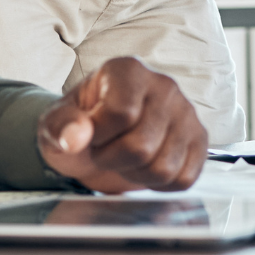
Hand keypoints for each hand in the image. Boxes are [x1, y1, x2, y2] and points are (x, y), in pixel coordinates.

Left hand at [38, 57, 207, 191]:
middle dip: (114, 159)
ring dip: (136, 174)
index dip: (98, 137)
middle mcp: (164, 86)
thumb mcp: (55, 123)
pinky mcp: (199, 139)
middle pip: (141, 146)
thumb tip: (75, 138)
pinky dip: (159, 184)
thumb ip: (61, 126)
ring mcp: (186, 113)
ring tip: (125, 156)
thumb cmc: (79, 126)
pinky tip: (146, 165)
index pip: (121, 114)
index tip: (89, 134)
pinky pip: (184, 179)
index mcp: (128, 70)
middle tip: (106, 148)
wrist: (98, 139)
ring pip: (164, 168)